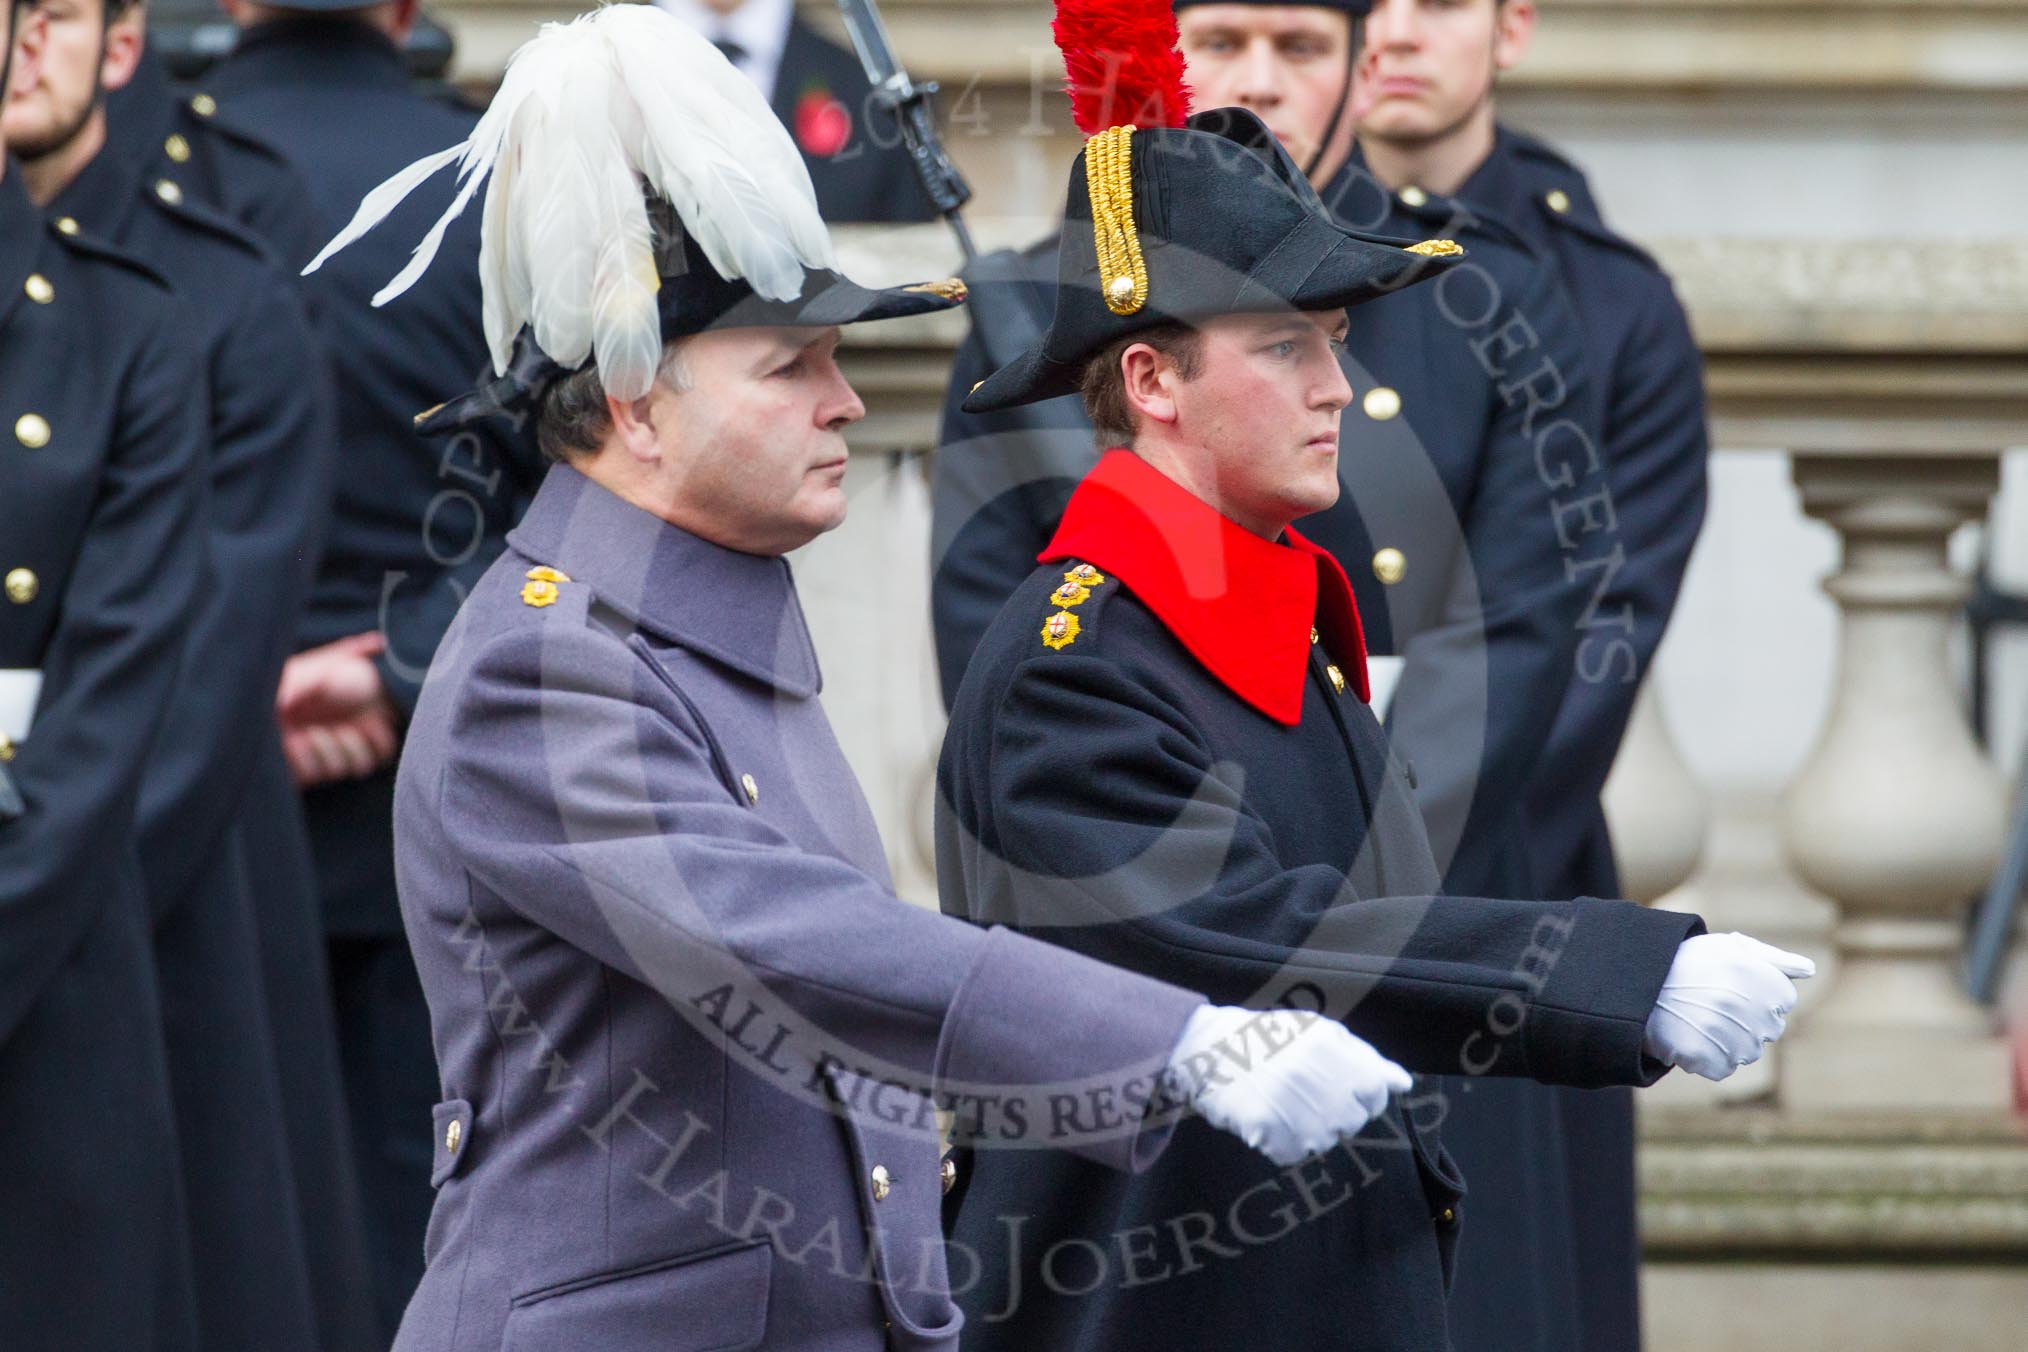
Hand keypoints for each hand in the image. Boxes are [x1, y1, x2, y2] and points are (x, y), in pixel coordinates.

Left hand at [277, 632, 398, 786]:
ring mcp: (320, 756)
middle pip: (372, 758)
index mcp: (345, 713)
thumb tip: (379, 641)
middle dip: (358, 746)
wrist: (239, 707)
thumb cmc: (276, 682)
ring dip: (329, 747)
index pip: (382, 735)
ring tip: (306, 732)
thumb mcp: (313, 665)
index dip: (381, 733)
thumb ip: (347, 653)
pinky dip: (307, 755)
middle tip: (341, 732)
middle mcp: (336, 736)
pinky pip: (320, 772)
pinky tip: (291, 742)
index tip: (370, 721)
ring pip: (348, 766)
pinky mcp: (303, 772)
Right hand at [1167, 1005, 1411, 1165]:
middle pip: (1352, 1121)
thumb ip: (1364, 1058)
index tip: (1336, 1088)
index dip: (1359, 1095)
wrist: (1207, 1049)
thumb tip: (1403, 1083)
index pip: (1374, 1092)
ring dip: (1307, 1130)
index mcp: (1331, 1048)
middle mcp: (1317, 1078)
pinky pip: (1293, 1154)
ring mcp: (1293, 1108)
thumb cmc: (1267, 1039)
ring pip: (1325, 1141)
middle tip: (1302, 1095)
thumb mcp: (1318, 1033)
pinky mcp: (1269, 1132)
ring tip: (1280, 1103)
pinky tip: (1266, 1117)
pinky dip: (1282, 1143)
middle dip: (1335, 1113)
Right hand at [1643, 932, 1815, 1080]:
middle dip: (1746, 1019)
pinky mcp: (1703, 1056)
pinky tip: (1689, 1035)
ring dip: (1727, 1040)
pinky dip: (1707, 1057)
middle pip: (1768, 1029)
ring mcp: (1725, 1034)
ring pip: (1747, 1052)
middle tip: (1712, 1002)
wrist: (1635, 982)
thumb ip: (1773, 959)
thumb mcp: (1729, 948)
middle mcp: (1746, 1006)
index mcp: (1757, 975)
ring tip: (1698, 1018)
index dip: (1758, 993)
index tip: (1731, 984)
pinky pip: (1722, 1068)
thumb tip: (1808, 970)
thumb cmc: (1686, 961)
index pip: (1783, 999)